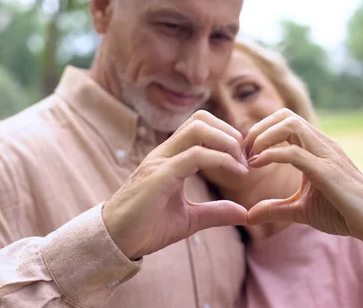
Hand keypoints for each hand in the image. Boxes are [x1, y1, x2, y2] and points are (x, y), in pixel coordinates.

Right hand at [103, 111, 248, 259]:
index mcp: (170, 158)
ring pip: (198, 128)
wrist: (115, 242)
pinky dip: (221, 159)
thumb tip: (244, 213)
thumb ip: (215, 213)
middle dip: (230, 133)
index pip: (200, 127)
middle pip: (200, 119)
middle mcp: (164, 153)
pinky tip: (237, 174)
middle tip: (246, 160)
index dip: (227, 136)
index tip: (245, 160)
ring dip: (227, 142)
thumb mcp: (189, 220)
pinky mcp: (159, 176)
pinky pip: (195, 155)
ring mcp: (160, 162)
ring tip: (242, 166)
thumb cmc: (146, 228)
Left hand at [245, 109, 362, 244]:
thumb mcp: (301, 210)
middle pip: (285, 115)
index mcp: (317, 147)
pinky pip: (294, 152)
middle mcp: (322, 144)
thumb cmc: (343, 213)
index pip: (285, 121)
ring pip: (291, 124)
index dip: (261, 131)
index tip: (246, 152)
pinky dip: (271, 154)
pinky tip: (258, 165)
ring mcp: (326, 155)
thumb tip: (248, 215)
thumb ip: (275, 208)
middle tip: (244, 150)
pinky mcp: (327, 171)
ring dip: (263, 136)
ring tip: (251, 156)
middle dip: (259, 128)